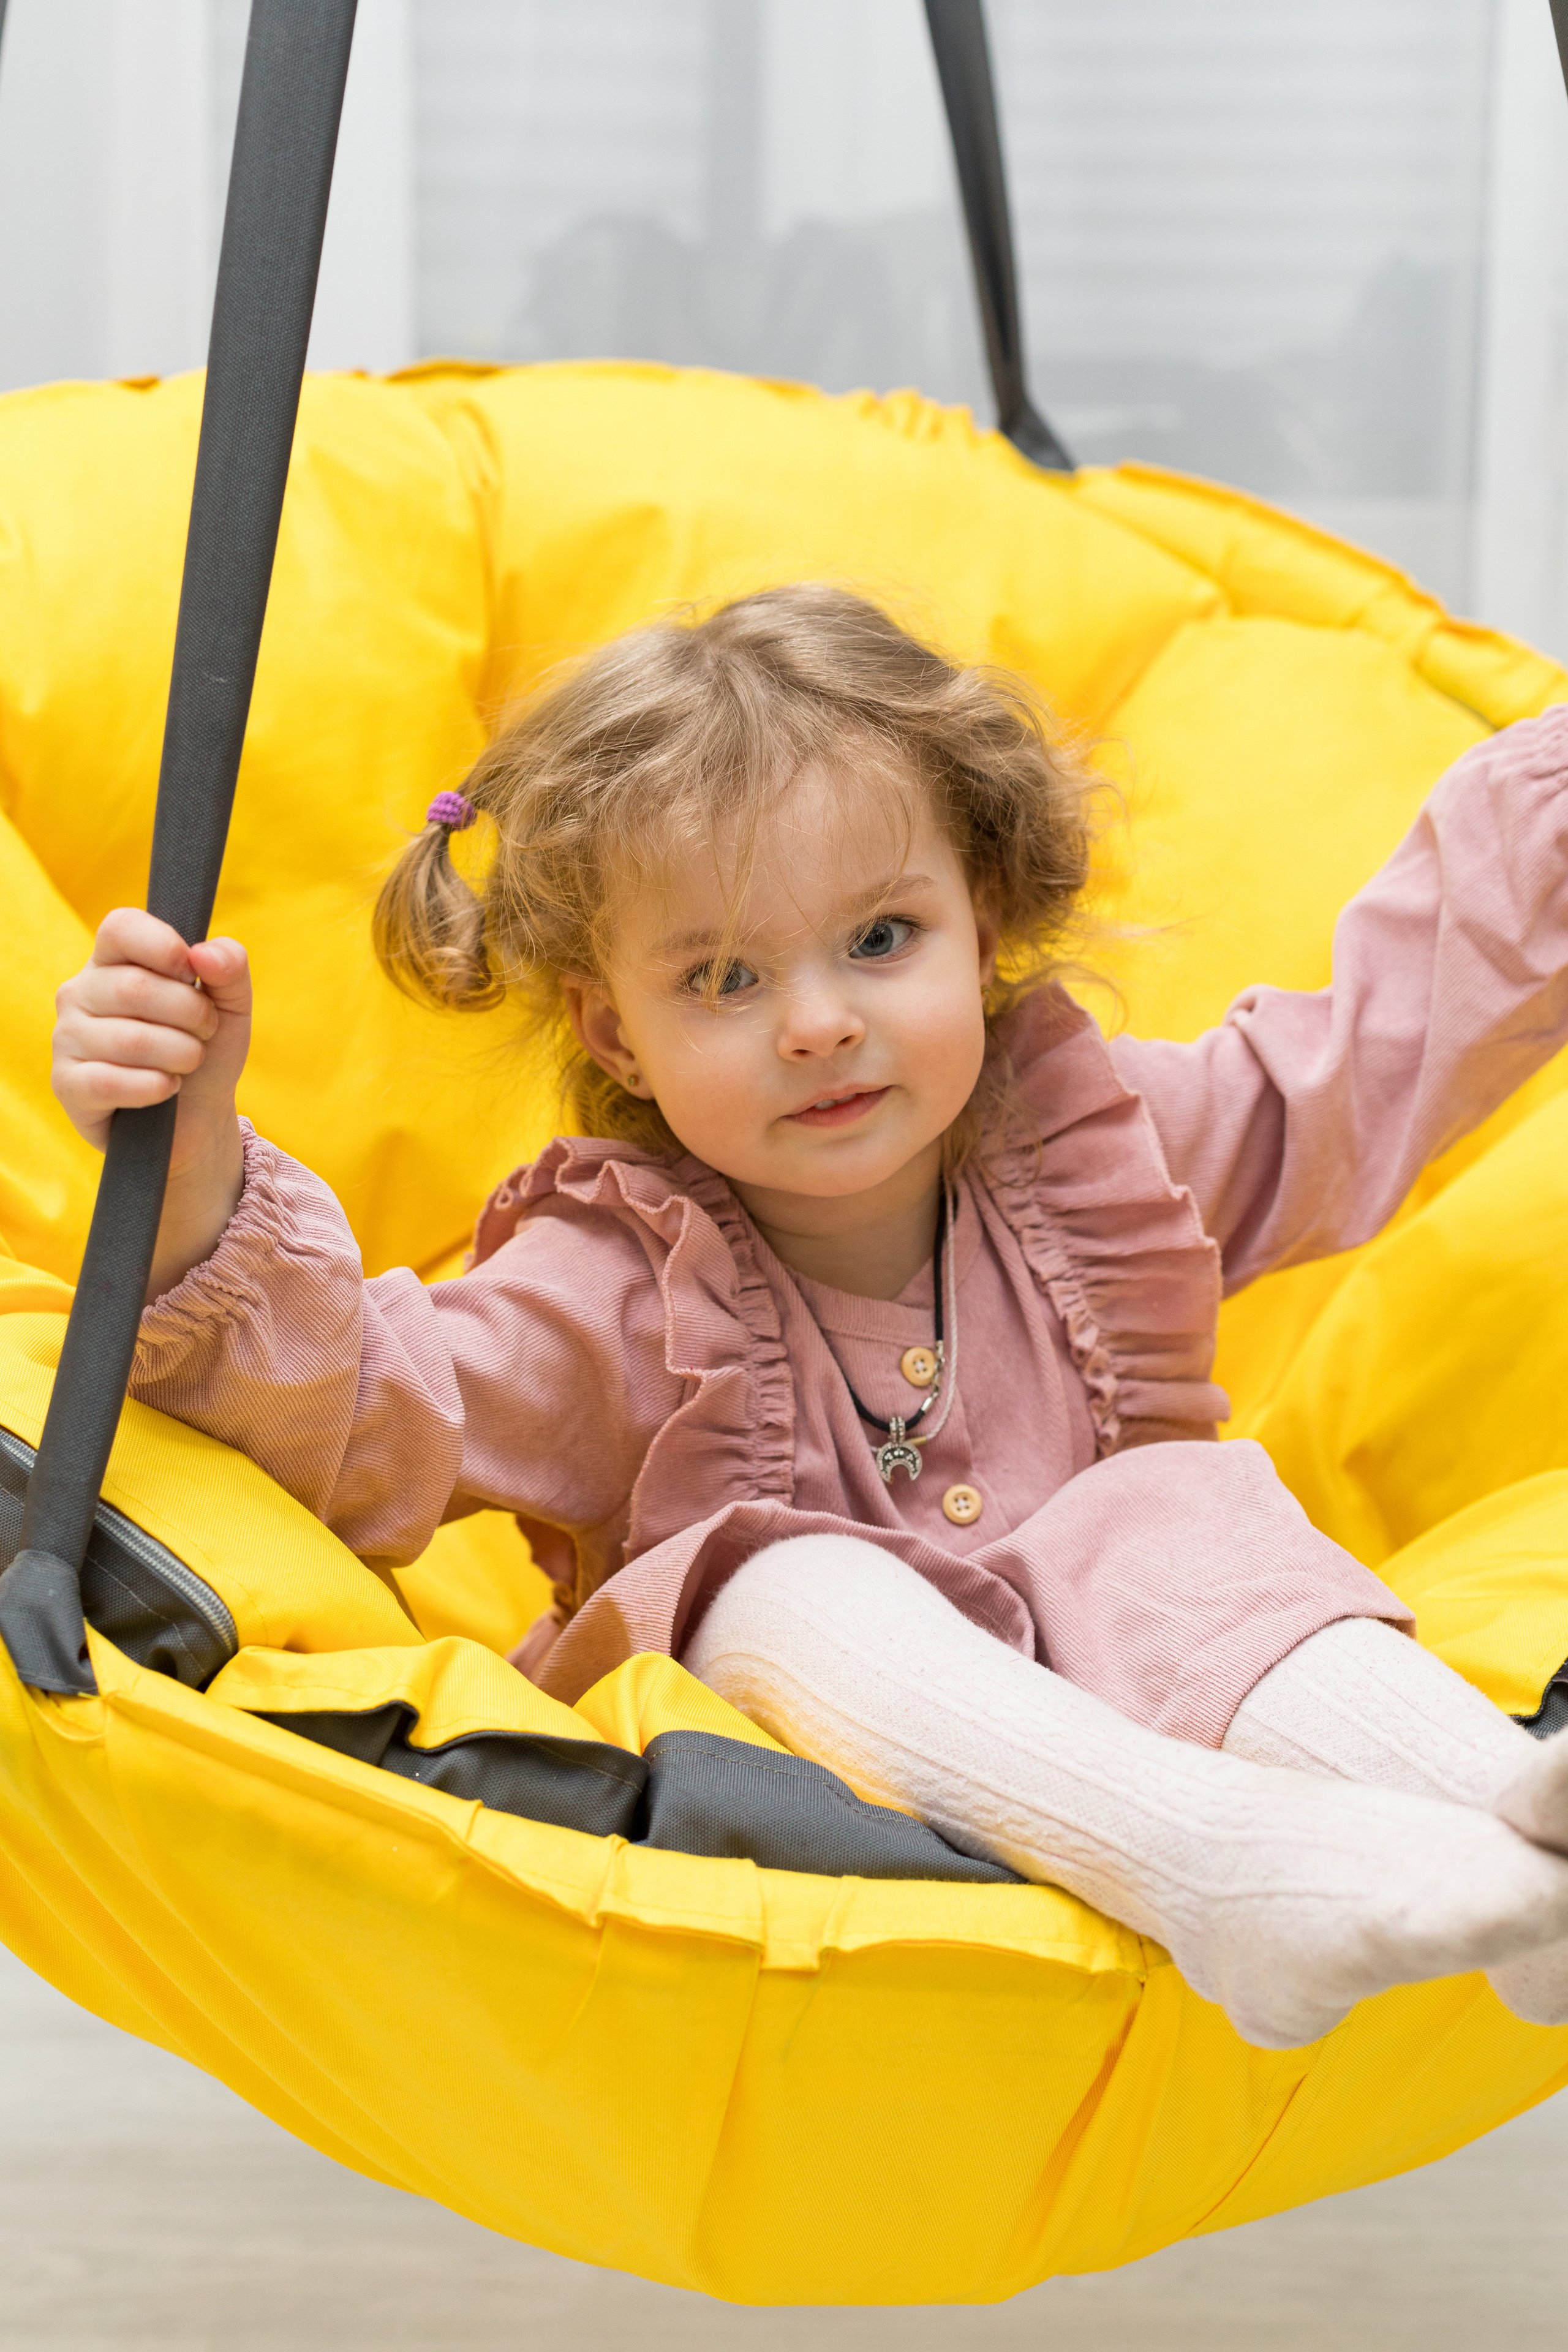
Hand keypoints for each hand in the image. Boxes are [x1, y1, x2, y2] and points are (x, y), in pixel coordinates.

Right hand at [52, 910, 251, 1294]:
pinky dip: (155, 1087)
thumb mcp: (230, 1006)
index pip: (121, 927)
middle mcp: (80, 993)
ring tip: (188, 1062)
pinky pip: (110, 1081)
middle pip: (135, 987)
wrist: (196, 1115)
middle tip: (205, 1031)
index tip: (191, 970)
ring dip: (180, 1054)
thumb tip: (205, 954)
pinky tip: (167, 1087)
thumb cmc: (204, 1048)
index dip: (162, 944)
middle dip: (191, 1013)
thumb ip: (229, 967)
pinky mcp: (67, 1084)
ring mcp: (67, 1038)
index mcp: (114, 960)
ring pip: (130, 1039)